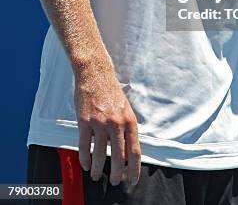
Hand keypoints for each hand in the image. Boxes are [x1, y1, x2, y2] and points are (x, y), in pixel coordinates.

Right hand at [74, 70, 140, 185]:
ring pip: (100, 154)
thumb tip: (127, 151)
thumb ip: (127, 128)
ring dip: (97, 169)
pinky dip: (84, 158)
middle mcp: (116, 123)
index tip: (132, 179)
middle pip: (118, 157)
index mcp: (129, 121)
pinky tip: (85, 164)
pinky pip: (85, 146)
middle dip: (116, 174)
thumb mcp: (126, 109)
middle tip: (114, 181)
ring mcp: (100, 123)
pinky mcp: (85, 121)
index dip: (134, 169)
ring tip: (96, 175)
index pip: (134, 151)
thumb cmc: (111, 91)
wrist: (95, 74)